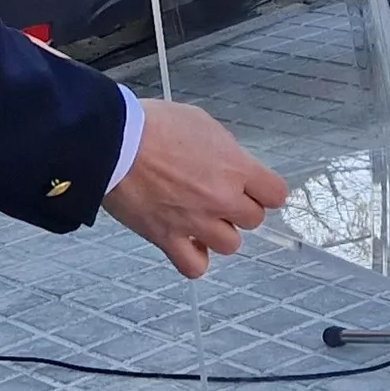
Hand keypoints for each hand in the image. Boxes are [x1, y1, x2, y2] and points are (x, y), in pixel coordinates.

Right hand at [105, 99, 288, 278]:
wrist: (113, 142)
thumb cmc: (153, 125)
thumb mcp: (201, 122)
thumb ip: (225, 149)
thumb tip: (231, 163)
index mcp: (235, 168)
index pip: (276, 194)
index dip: (265, 190)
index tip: (255, 188)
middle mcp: (221, 199)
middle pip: (253, 220)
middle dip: (239, 209)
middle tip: (219, 197)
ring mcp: (195, 222)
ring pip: (230, 245)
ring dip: (220, 233)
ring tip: (202, 219)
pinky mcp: (167, 238)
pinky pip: (194, 267)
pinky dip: (195, 259)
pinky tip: (189, 244)